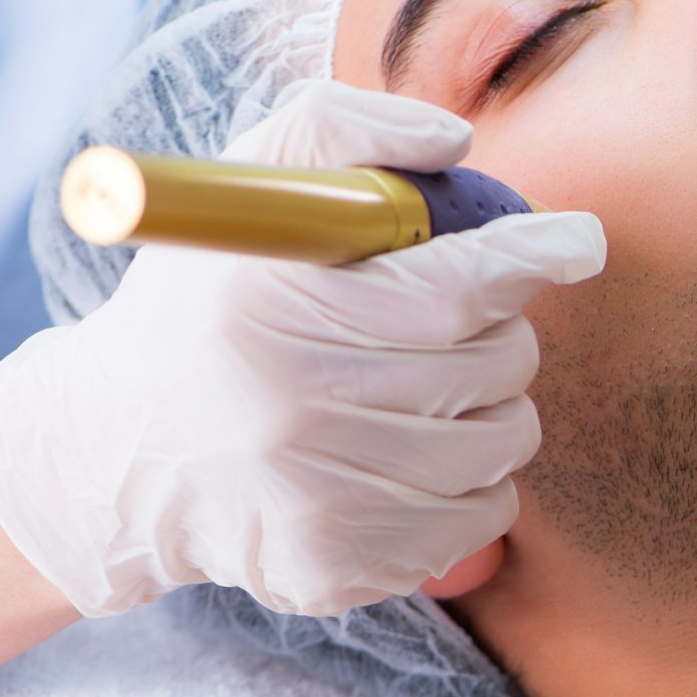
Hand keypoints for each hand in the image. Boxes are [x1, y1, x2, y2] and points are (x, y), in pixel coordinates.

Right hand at [0, 80, 605, 616]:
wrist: (118, 451)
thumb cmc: (208, 303)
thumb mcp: (249, 188)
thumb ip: (344, 128)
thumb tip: (452, 141)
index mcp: (280, 304)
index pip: (454, 285)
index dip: (533, 255)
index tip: (578, 241)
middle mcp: (297, 407)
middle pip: (498, 365)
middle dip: (500, 335)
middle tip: (452, 327)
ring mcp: (318, 499)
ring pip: (502, 444)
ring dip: (489, 410)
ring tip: (424, 392)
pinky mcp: (335, 568)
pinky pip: (480, 519)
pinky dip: (469, 484)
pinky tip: (406, 459)